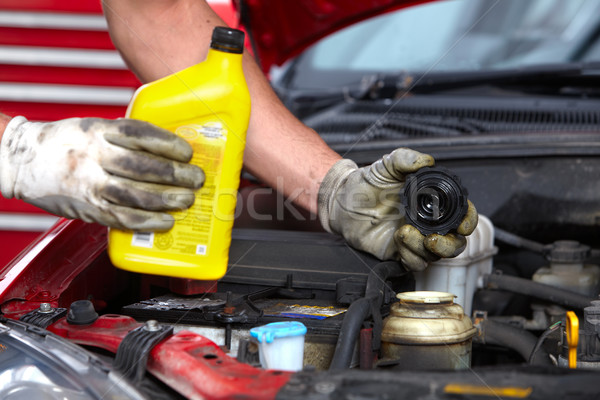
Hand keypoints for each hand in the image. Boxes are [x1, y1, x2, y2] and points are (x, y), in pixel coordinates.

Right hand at [0, 116, 203, 230]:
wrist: (21, 162)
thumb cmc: (63, 143)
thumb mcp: (91, 127)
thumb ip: (123, 137)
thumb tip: (166, 149)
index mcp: (97, 132)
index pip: (138, 134)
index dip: (167, 143)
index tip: (187, 152)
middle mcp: (94, 157)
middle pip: (142, 167)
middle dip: (175, 175)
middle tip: (196, 179)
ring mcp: (90, 185)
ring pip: (136, 195)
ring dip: (166, 200)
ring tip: (186, 200)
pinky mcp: (88, 209)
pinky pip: (122, 218)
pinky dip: (148, 222)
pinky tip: (166, 221)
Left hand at [318, 148, 476, 270]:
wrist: (342, 201)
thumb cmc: (368, 183)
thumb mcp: (387, 165)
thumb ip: (405, 159)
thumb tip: (426, 160)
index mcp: (433, 203)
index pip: (461, 215)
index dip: (468, 220)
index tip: (463, 224)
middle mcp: (428, 224)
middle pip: (455, 243)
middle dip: (450, 245)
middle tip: (434, 239)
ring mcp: (415, 240)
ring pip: (436, 256)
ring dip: (425, 248)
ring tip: (404, 232)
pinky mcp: (399, 253)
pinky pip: (414, 262)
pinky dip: (410, 254)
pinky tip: (398, 239)